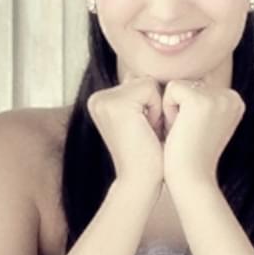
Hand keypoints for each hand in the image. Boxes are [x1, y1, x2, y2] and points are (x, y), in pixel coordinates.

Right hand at [85, 76, 164, 191]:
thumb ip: (136, 94)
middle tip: (146, 133)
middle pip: (142, 79)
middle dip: (153, 104)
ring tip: (147, 132)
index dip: (149, 104)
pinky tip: (147, 130)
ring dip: (156, 108)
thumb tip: (146, 74)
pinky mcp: (116, 103)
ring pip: (148, 83)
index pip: (138, 81)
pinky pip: (152, 88)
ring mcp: (103, 100)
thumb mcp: (139, 118)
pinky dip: (157, 110)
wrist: (141, 181)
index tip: (142, 130)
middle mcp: (96, 98)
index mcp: (99, 100)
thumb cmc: (148, 154)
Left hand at [160, 79, 244, 195]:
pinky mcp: (199, 100)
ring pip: (178, 86)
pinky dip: (167, 111)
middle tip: (188, 135)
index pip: (196, 87)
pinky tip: (178, 130)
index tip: (195, 133)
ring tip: (184, 133)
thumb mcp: (204, 124)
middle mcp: (231, 95)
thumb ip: (203, 102)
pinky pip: (170, 89)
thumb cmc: (191, 155)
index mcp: (235, 100)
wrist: (192, 178)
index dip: (187, 111)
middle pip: (188, 84)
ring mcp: (218, 96)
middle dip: (179, 109)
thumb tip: (189, 83)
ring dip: (173, 110)